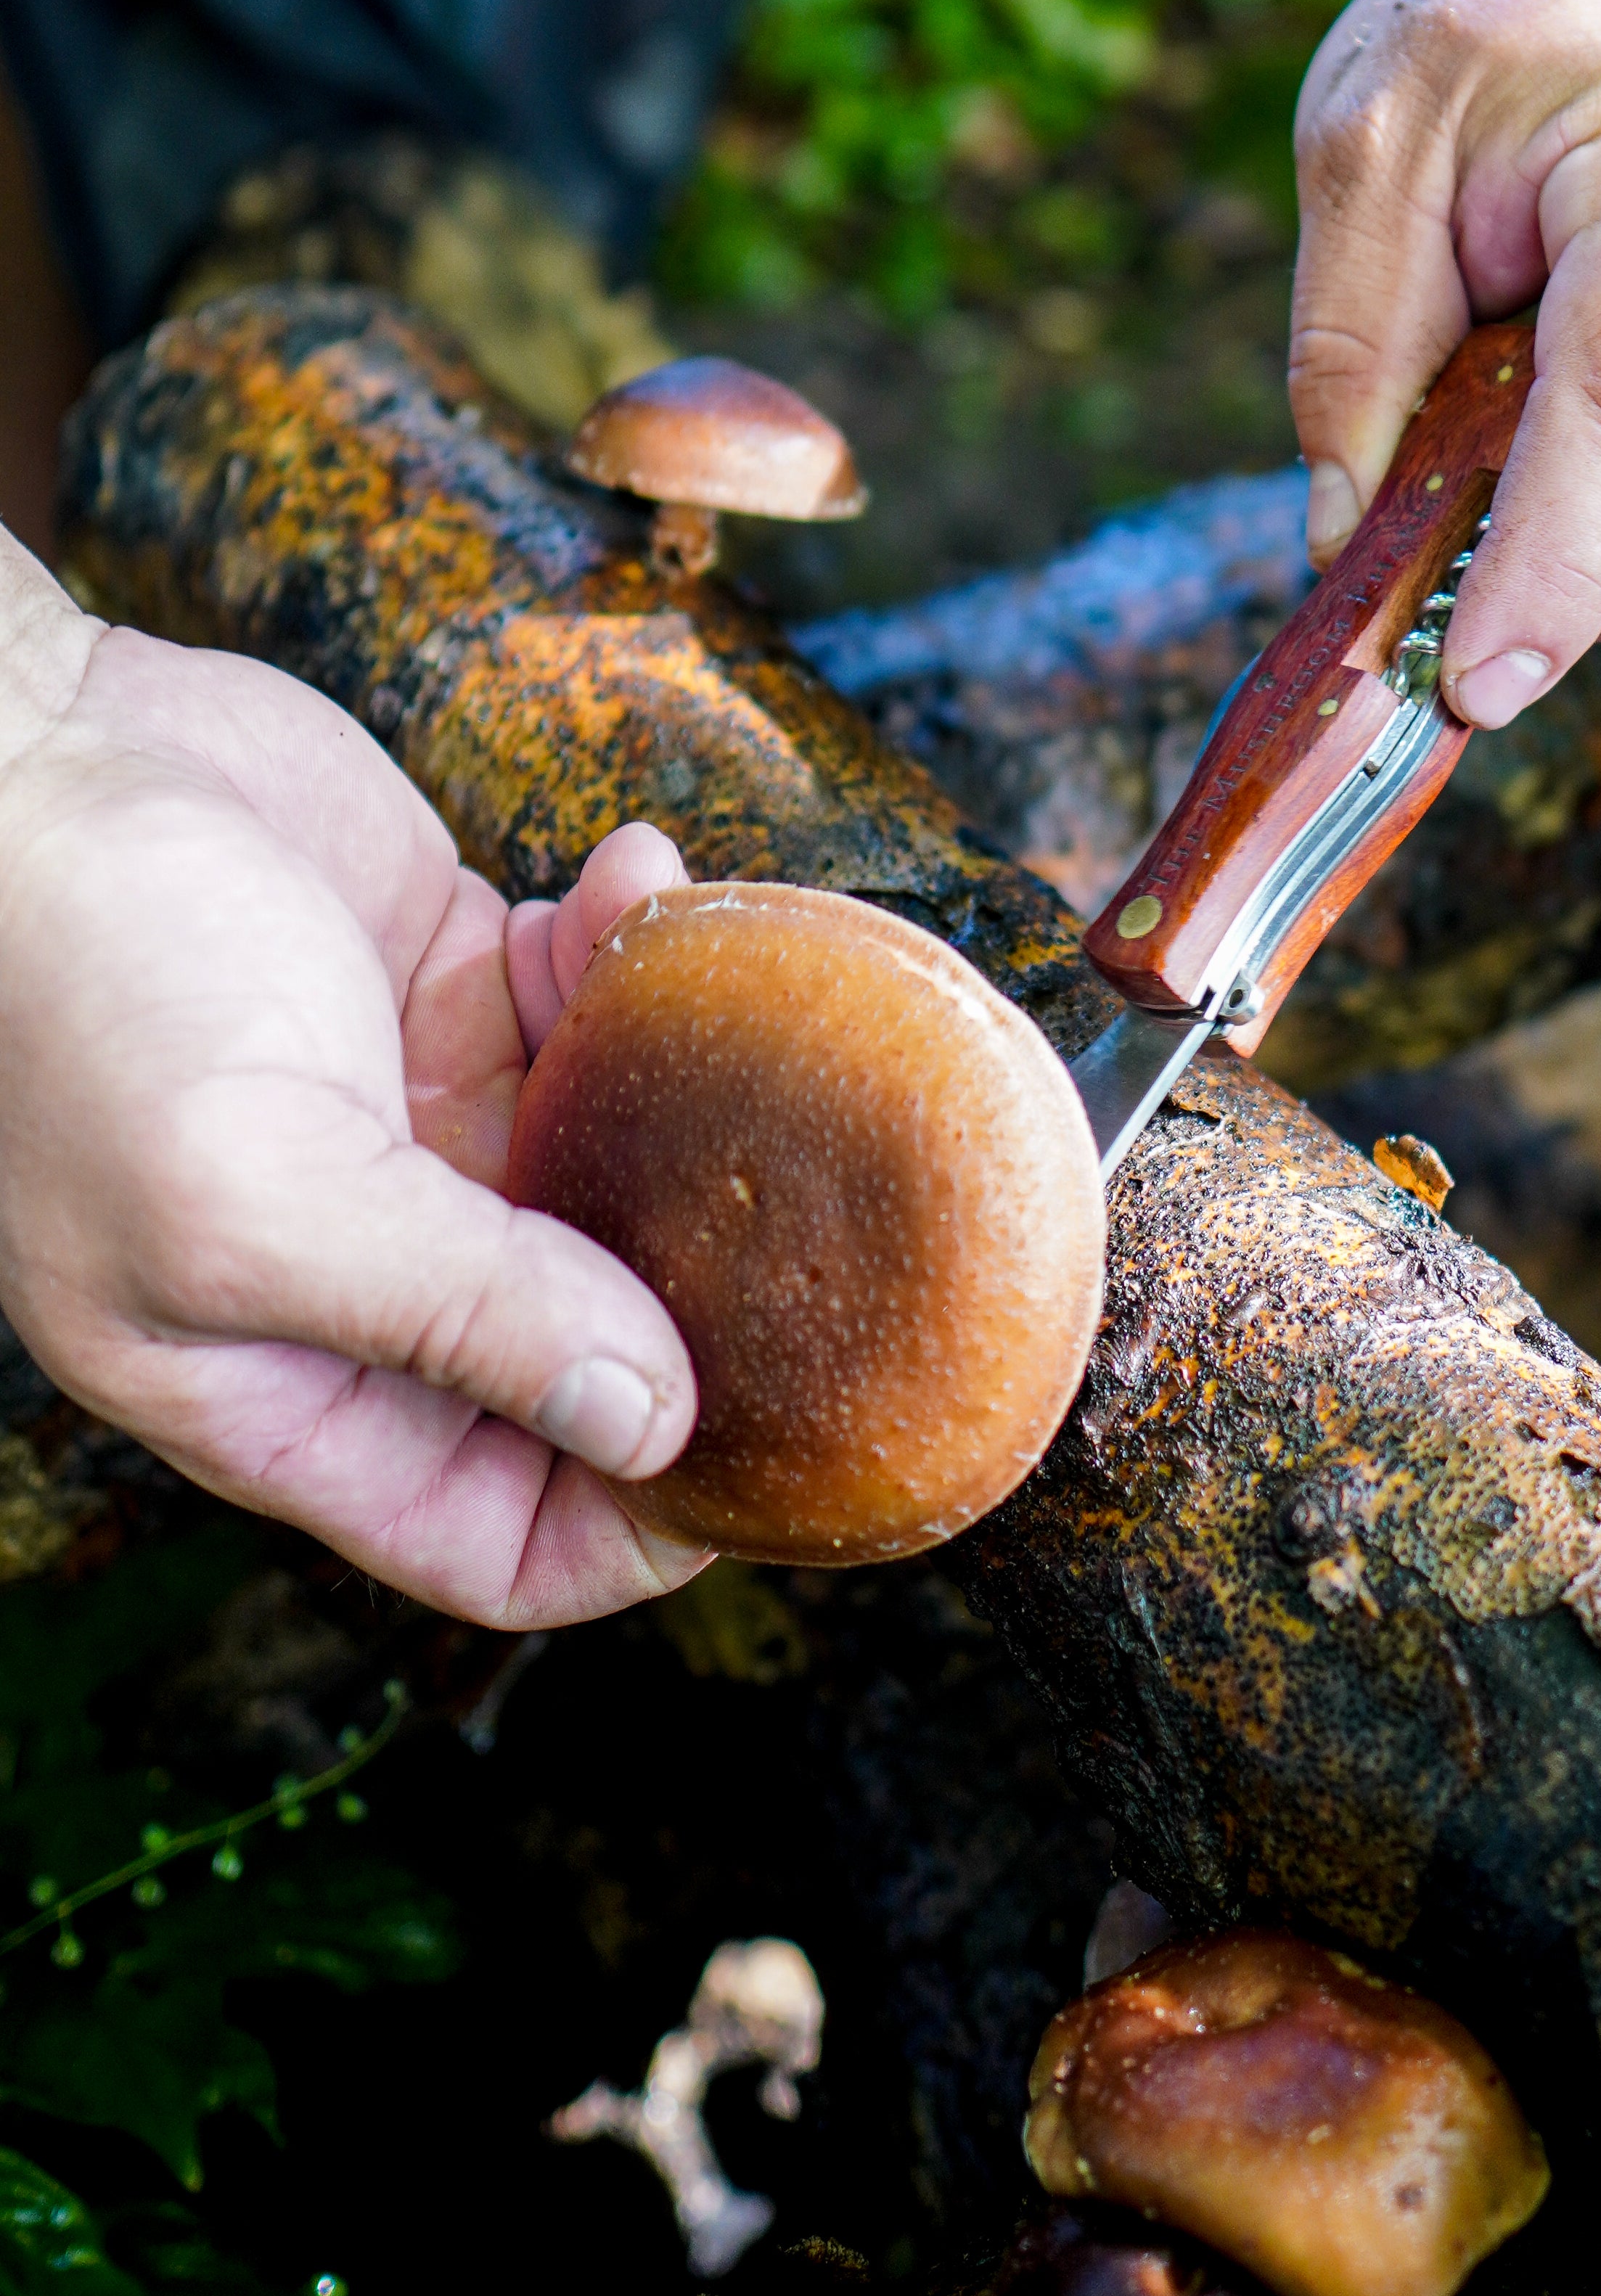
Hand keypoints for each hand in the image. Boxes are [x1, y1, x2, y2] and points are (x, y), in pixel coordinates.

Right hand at [0, 542, 704, 1625]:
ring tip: (717, 994)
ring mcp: (416, 1132)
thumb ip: (461, 1314)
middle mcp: (369, 1279)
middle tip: (826, 1224)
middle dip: (710, 1302)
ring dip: (692, 1090)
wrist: (29, 755)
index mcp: (289, 1387)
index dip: (633, 1529)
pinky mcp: (446, 990)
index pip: (497, 1540)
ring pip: (625, 1174)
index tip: (771, 1453)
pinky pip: (598, 1013)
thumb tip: (653, 1418)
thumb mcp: (255, 1192)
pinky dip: (633, 955)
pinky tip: (630, 878)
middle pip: (595, 1362)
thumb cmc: (81, 987)